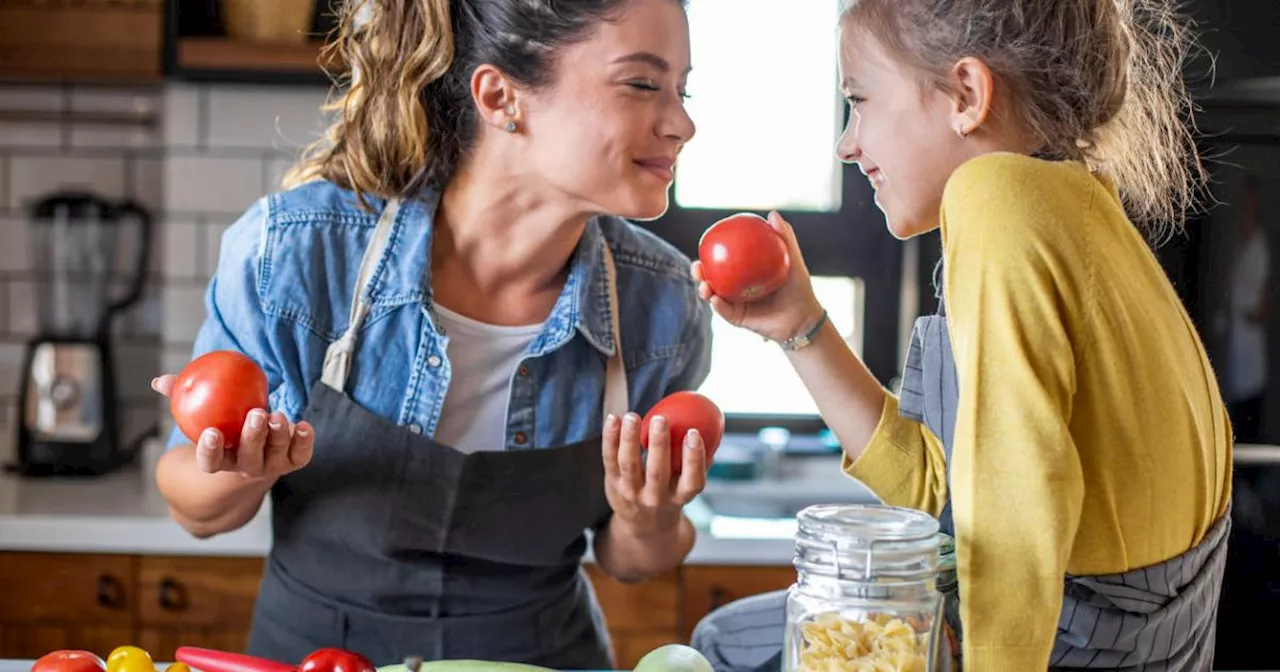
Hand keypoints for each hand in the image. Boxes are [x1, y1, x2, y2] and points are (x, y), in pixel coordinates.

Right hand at [152, 374, 313, 477]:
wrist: (257, 447)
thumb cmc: (225, 425)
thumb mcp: (204, 412)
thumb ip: (183, 396)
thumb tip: (160, 381)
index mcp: (221, 459)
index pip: (211, 462)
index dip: (210, 451)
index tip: (211, 432)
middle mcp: (246, 466)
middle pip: (248, 457)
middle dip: (252, 437)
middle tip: (256, 414)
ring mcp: (271, 466)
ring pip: (275, 454)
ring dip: (278, 435)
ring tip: (279, 414)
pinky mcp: (293, 461)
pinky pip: (301, 455)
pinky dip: (304, 441)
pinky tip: (305, 425)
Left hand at [602, 412, 705, 538]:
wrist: (643, 526)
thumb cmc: (671, 495)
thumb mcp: (686, 487)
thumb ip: (698, 463)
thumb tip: (713, 428)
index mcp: (680, 497)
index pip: (691, 481)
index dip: (694, 459)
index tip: (693, 433)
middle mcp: (655, 498)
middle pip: (657, 472)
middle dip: (659, 444)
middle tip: (661, 418)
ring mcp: (631, 492)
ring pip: (630, 464)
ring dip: (630, 439)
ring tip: (632, 416)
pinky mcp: (613, 483)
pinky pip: (610, 459)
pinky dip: (610, 438)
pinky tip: (613, 418)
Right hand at [691, 211, 825, 342]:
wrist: (803, 317)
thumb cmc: (798, 287)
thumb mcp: (792, 259)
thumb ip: (784, 237)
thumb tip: (772, 213)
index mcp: (743, 273)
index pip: (722, 261)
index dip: (710, 254)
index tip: (704, 244)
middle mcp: (735, 288)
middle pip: (711, 278)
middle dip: (699, 273)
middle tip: (697, 266)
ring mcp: (735, 304)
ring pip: (712, 296)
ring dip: (704, 290)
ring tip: (704, 285)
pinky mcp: (737, 319)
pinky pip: (724, 312)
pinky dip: (718, 306)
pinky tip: (715, 300)